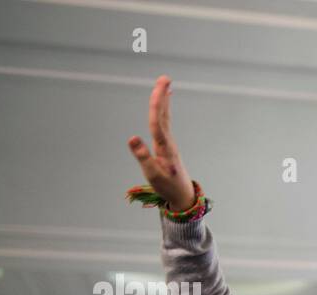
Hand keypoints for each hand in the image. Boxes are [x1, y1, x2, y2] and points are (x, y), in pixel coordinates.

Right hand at [127, 75, 196, 211]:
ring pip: (165, 117)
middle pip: (164, 115)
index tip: (159, 89)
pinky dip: (163, 110)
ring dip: (164, 100)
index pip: (158, 121)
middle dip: (162, 96)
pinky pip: (164, 123)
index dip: (157, 104)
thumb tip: (132, 138)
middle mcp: (168, 141)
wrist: (183, 195)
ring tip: (165, 84)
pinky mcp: (167, 145)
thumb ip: (142, 156)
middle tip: (164, 78)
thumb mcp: (153, 174)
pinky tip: (164, 103)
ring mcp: (168, 142)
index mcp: (164, 147)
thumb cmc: (167, 186)